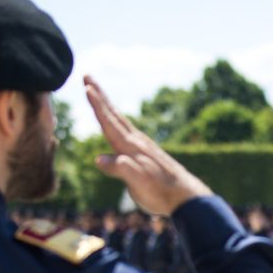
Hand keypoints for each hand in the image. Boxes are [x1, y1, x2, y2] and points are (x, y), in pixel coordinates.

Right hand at [84, 76, 211, 215]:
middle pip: (114, 114)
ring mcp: (142, 146)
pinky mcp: (147, 153)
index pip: (109, 122)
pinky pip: (127, 130)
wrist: (185, 196)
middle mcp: (136, 142)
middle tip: (87, 76)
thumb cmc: (161, 192)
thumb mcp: (138, 184)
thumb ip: (120, 169)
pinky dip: (117, 121)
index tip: (86, 87)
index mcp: (131, 147)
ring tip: (97, 93)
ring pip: (121, 120)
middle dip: (99, 96)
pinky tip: (117, 124)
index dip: (97, 106)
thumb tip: (98, 159)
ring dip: (107, 106)